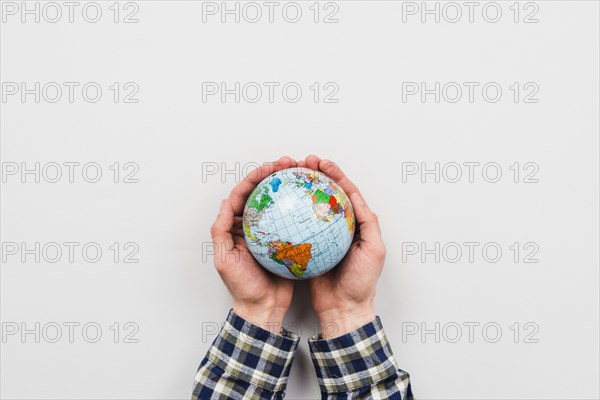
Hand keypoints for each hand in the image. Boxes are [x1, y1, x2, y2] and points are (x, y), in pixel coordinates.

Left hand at [210, 156, 297, 332]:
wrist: (264, 308)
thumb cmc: (242, 287)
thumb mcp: (225, 260)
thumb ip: (221, 231)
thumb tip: (225, 202)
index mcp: (235, 227)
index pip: (243, 195)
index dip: (254, 178)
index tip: (269, 169)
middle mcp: (251, 226)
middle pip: (262, 193)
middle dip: (273, 174)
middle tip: (288, 163)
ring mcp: (269, 232)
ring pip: (278, 203)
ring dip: (288, 186)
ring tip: (302, 172)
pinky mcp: (285, 241)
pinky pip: (293, 220)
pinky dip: (300, 207)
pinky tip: (312, 199)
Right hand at [300, 155, 385, 338]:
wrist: (343, 309)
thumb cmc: (362, 283)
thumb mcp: (374, 250)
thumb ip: (368, 223)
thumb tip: (356, 197)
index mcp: (356, 223)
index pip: (345, 191)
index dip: (334, 174)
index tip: (321, 163)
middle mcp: (338, 225)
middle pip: (325, 193)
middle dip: (314, 174)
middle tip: (301, 163)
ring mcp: (321, 235)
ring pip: (308, 206)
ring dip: (300, 189)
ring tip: (288, 176)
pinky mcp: (307, 247)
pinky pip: (296, 226)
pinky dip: (287, 214)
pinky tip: (277, 205)